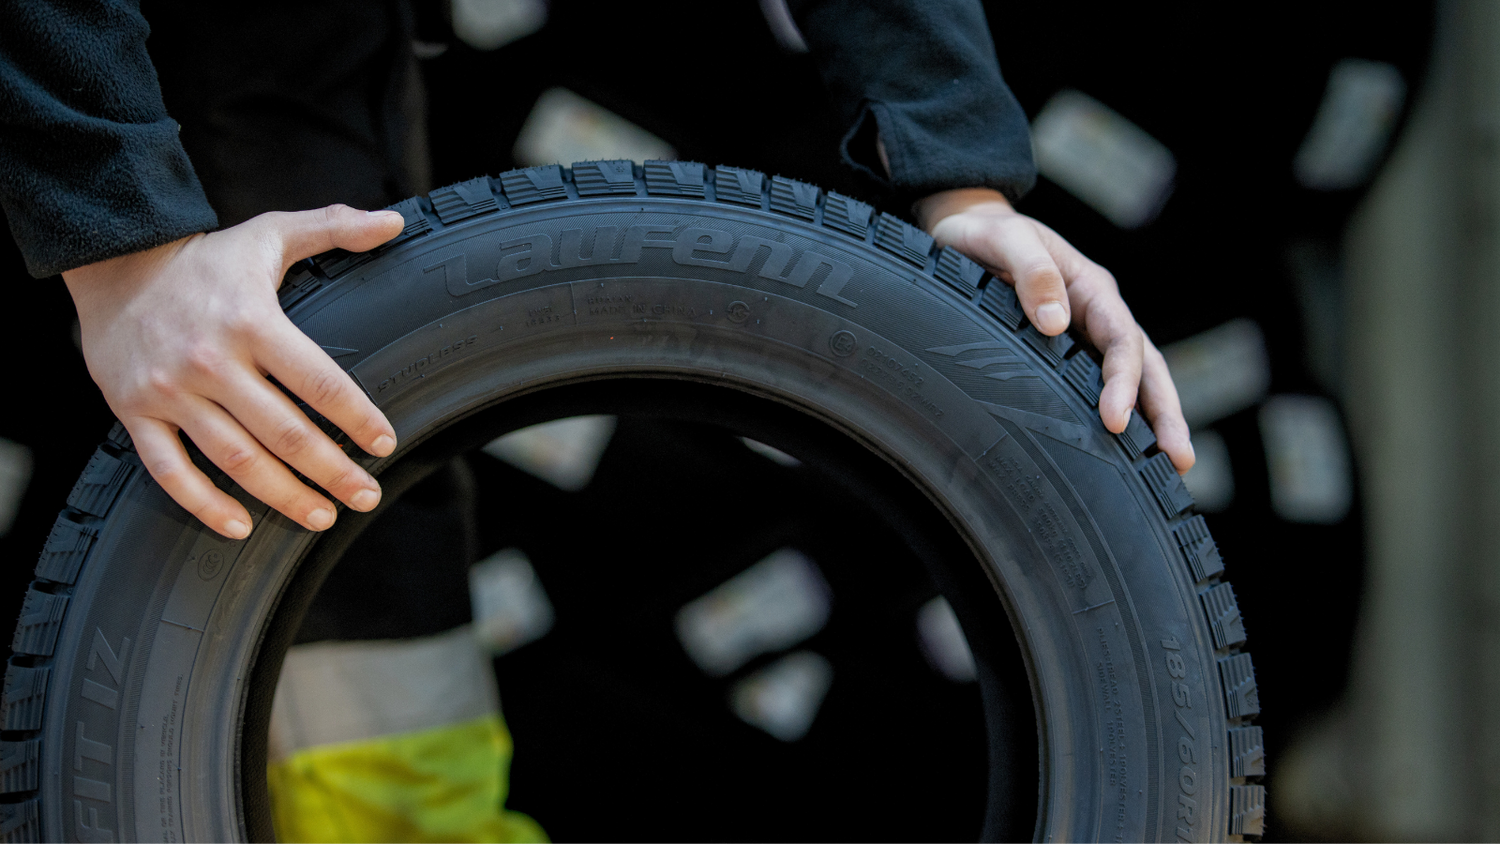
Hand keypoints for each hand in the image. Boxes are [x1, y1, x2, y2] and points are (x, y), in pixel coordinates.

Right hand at [63, 205, 404, 537]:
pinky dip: (205, 505)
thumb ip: (333, 228)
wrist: (113, 266)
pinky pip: (170, 472)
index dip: (357, 419)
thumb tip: (395, 222)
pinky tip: (241, 527)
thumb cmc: (205, 260)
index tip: (384, 443)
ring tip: (323, 517)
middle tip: (366, 496)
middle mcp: (211, 361)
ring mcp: (170, 392)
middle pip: (285, 433)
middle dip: (332, 473)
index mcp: (252, 321)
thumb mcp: (269, 233)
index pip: (320, 382)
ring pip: (236, 461)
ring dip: (284, 497)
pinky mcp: (134, 414)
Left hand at [916, 187, 1193, 472]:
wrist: (967, 231)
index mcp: (1091, 288)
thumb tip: (1056, 324)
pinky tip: (1124, 456)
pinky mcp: (1067, 354)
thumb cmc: (986, 235)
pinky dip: (1121, 417)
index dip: (1123, 382)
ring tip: (1171, 469)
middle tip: (1179, 459)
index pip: (1121, 340)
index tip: (1116, 422)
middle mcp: (1098, 315)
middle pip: (1146, 366)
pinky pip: (1098, 387)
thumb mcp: (1006, 239)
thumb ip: (1032, 272)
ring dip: (1154, 422)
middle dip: (1165, 414)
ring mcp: (1087, 336)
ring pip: (1134, 381)